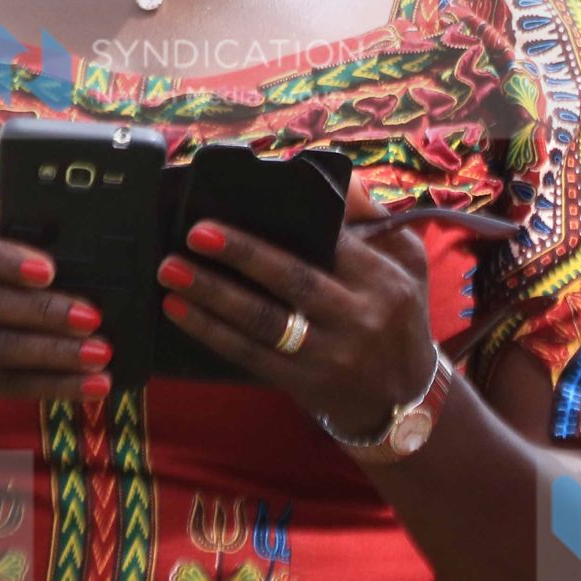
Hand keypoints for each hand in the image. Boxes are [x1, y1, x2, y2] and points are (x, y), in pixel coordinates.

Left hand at [157, 219, 436, 439]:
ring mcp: (329, 354)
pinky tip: (181, 311)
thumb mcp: (408, 263)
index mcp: (384, 280)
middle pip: (294, 279)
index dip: (293, 221)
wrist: (404, 399)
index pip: (335, 242)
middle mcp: (359, 316)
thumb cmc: (400, 316)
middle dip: (242, 254)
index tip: (250, 200)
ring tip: (172, 271)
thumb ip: (376, 220)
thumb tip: (344, 181)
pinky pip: (250, 355)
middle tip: (196, 233)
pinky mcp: (302, 382)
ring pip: (264, 320)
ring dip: (213, 294)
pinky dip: (211, 332)